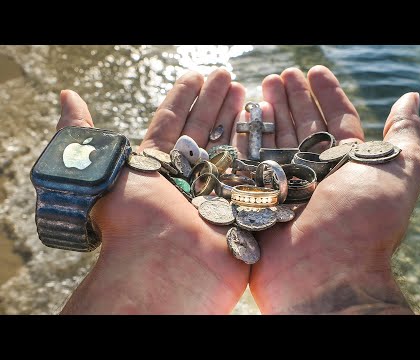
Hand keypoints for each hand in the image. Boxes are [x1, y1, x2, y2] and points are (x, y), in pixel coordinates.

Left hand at [59, 69, 248, 313]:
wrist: (164, 269)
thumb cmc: (131, 221)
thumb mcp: (99, 170)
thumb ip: (82, 133)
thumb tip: (66, 95)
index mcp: (157, 169)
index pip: (172, 123)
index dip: (184, 97)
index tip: (197, 74)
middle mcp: (186, 180)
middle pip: (204, 132)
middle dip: (215, 102)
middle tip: (227, 76)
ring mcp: (215, 194)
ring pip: (229, 148)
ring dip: (237, 119)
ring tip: (247, 91)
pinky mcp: (240, 209)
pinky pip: (252, 173)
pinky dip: (258, 150)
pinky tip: (265, 126)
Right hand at [246, 66, 419, 313]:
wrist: (323, 276)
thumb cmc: (363, 222)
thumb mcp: (397, 172)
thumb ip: (403, 135)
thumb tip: (411, 99)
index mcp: (348, 168)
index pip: (336, 121)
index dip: (326, 94)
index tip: (314, 69)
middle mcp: (317, 177)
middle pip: (303, 128)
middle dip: (293, 99)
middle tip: (281, 74)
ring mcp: (286, 189)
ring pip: (277, 143)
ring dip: (270, 114)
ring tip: (262, 86)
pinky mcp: (259, 201)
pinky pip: (252, 164)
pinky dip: (248, 140)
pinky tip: (244, 117)